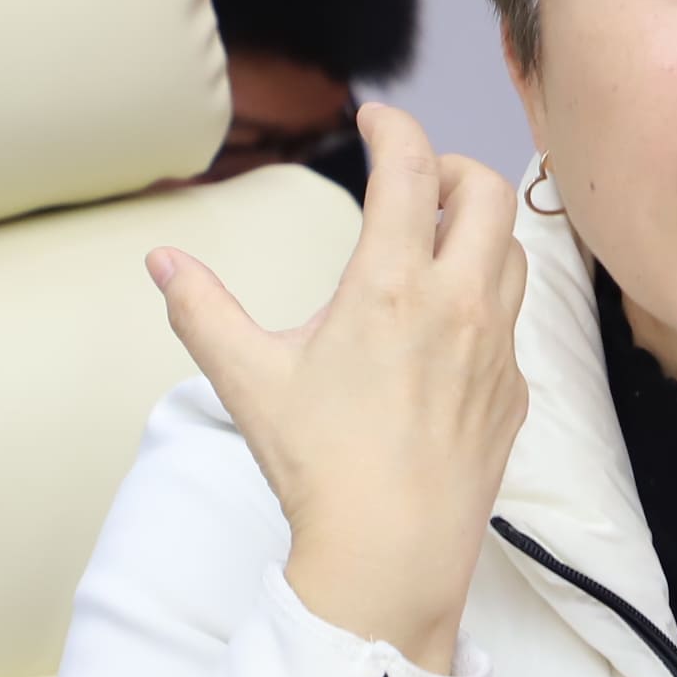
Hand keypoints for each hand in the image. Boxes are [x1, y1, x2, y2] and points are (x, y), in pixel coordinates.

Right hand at [152, 105, 527, 673]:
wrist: (390, 557)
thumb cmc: (320, 469)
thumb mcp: (248, 381)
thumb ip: (203, 310)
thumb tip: (162, 260)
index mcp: (392, 286)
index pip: (409, 169)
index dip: (394, 126)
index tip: (375, 119)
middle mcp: (458, 305)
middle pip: (486, 192)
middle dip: (451, 167)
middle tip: (413, 178)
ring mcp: (497, 349)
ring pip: (512, 253)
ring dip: (477, 229)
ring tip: (434, 239)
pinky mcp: (514, 393)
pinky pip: (512, 322)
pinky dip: (485, 300)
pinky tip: (444, 327)